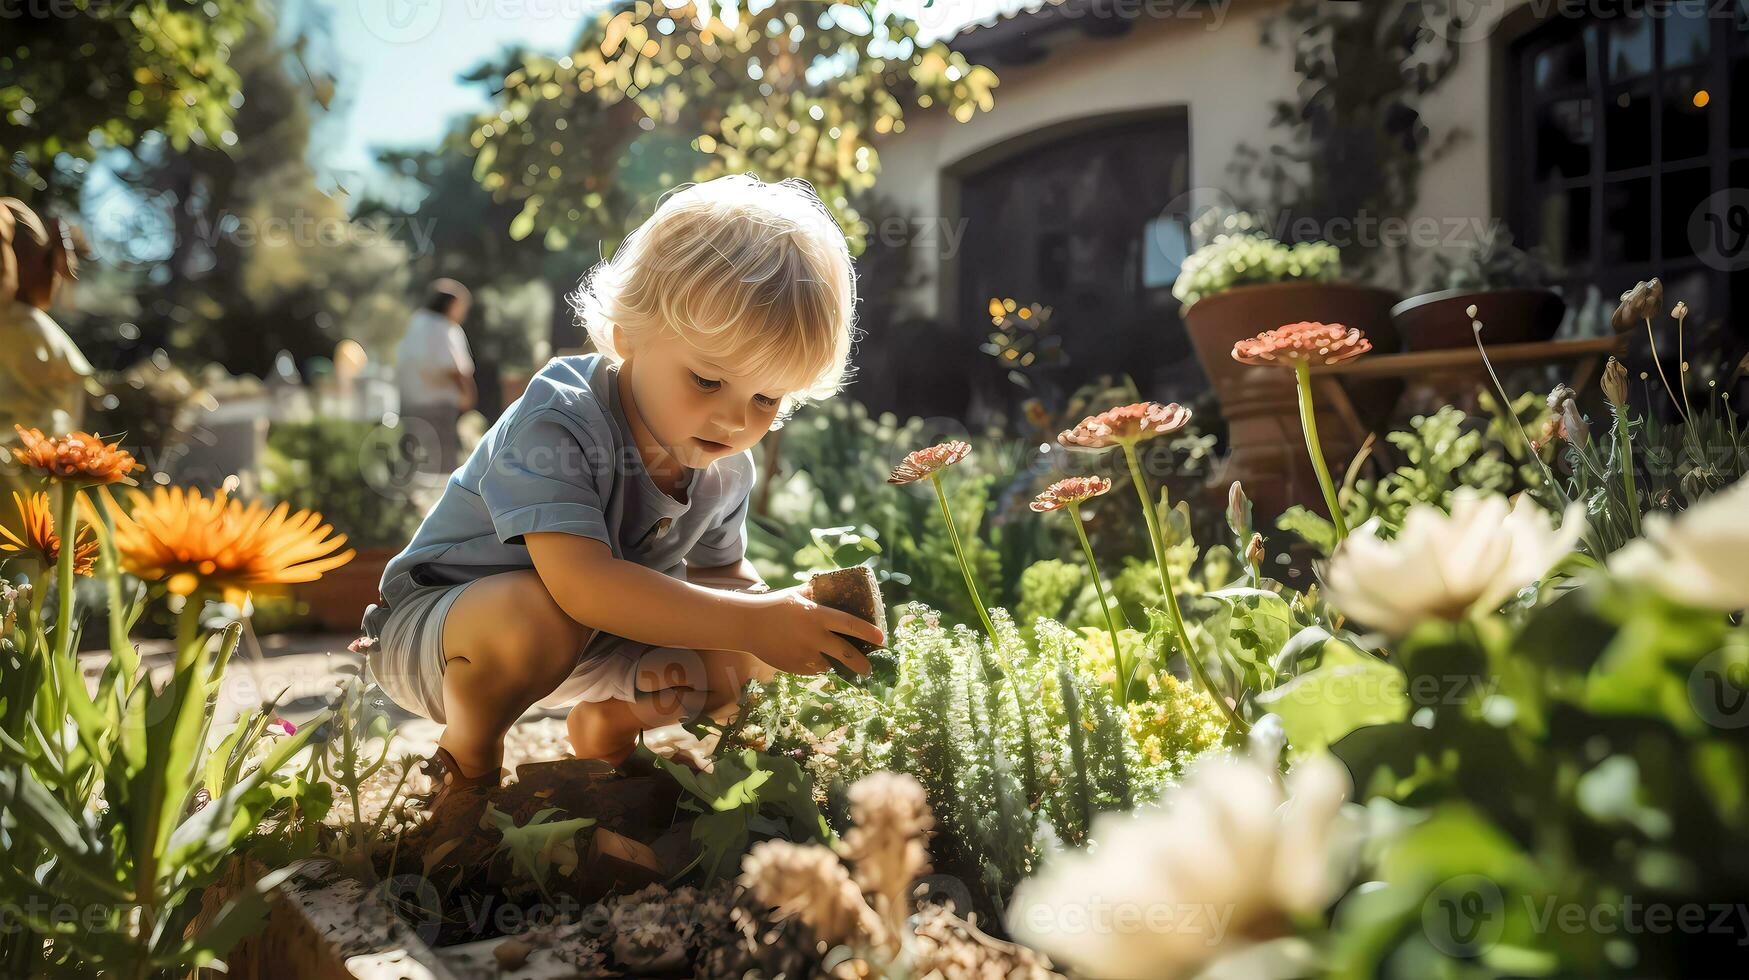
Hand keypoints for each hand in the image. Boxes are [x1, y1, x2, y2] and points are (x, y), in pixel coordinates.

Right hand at [734, 585, 883, 676]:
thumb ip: (815, 594)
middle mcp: (813, 636)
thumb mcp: (796, 595)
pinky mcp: (794, 667)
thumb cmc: (773, 605)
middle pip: (846, 654)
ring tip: (840, 664)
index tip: (882, 639)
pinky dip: (817, 666)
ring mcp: (804, 654)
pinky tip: (814, 660)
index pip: (850, 624)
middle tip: (869, 669)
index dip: (869, 632)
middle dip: (862, 664)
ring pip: (829, 665)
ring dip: (836, 665)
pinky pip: (813, 670)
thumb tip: (833, 585)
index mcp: (817, 615)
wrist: (746, 624)